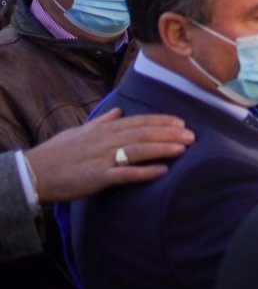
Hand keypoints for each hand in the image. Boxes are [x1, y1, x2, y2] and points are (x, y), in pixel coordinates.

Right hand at [25, 109, 192, 201]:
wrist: (35, 172)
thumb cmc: (57, 152)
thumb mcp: (79, 131)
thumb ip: (102, 122)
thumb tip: (118, 111)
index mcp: (103, 130)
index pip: (137, 122)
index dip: (160, 121)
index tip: (180, 122)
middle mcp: (105, 141)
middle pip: (142, 134)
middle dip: (169, 134)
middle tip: (192, 135)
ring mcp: (102, 159)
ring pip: (137, 151)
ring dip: (162, 149)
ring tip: (183, 149)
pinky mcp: (97, 177)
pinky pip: (125, 174)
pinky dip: (144, 172)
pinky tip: (162, 172)